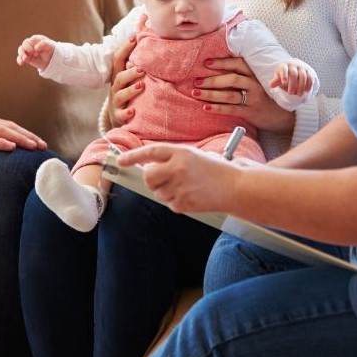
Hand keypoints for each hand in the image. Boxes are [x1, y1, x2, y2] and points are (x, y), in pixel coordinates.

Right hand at [16, 35, 54, 70]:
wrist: (51, 59)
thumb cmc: (51, 50)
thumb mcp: (50, 46)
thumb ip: (43, 44)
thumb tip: (35, 47)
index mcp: (36, 39)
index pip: (31, 40)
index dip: (32, 45)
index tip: (37, 50)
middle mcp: (30, 44)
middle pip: (24, 44)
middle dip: (27, 48)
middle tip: (33, 53)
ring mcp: (27, 50)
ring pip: (21, 50)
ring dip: (22, 54)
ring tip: (25, 59)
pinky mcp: (26, 57)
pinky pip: (20, 58)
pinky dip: (19, 60)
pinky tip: (21, 63)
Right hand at [107, 35, 143, 125]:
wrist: (118, 117)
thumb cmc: (128, 93)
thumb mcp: (128, 79)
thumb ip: (136, 65)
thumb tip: (147, 41)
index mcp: (118, 76)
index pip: (118, 60)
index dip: (124, 49)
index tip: (133, 38)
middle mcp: (116, 88)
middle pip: (119, 78)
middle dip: (130, 73)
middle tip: (141, 69)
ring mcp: (116, 102)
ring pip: (120, 95)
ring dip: (130, 90)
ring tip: (141, 86)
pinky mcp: (118, 116)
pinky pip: (121, 115)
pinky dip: (126, 113)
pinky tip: (133, 111)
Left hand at [117, 143, 237, 213]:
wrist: (236, 187)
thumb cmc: (217, 171)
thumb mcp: (195, 156)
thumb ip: (174, 160)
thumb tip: (150, 168)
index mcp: (182, 152)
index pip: (151, 152)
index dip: (134, 156)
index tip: (121, 160)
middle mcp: (179, 168)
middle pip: (149, 177)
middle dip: (151, 180)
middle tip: (161, 180)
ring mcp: (181, 186)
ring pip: (158, 193)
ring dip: (167, 192)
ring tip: (186, 187)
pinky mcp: (184, 203)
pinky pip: (170, 204)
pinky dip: (178, 203)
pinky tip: (192, 196)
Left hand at [194, 57, 294, 133]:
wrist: (284, 115)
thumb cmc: (268, 96)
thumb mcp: (260, 81)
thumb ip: (245, 75)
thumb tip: (220, 70)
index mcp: (256, 74)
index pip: (238, 64)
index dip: (222, 62)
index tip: (206, 63)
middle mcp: (255, 85)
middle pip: (231, 79)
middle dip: (212, 80)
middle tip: (197, 80)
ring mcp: (253, 99)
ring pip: (229, 95)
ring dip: (210, 94)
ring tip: (196, 93)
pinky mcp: (251, 113)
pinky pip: (231, 109)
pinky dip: (217, 108)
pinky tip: (206, 107)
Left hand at [270, 61, 314, 95]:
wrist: (293, 69)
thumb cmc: (284, 75)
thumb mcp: (278, 77)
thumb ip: (275, 81)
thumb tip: (271, 85)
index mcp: (284, 66)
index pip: (284, 70)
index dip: (284, 75)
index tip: (283, 82)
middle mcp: (293, 65)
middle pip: (293, 74)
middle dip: (292, 84)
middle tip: (290, 93)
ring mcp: (302, 68)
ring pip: (303, 76)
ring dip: (301, 86)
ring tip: (299, 94)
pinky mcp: (308, 71)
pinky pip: (310, 77)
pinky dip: (309, 84)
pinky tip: (306, 91)